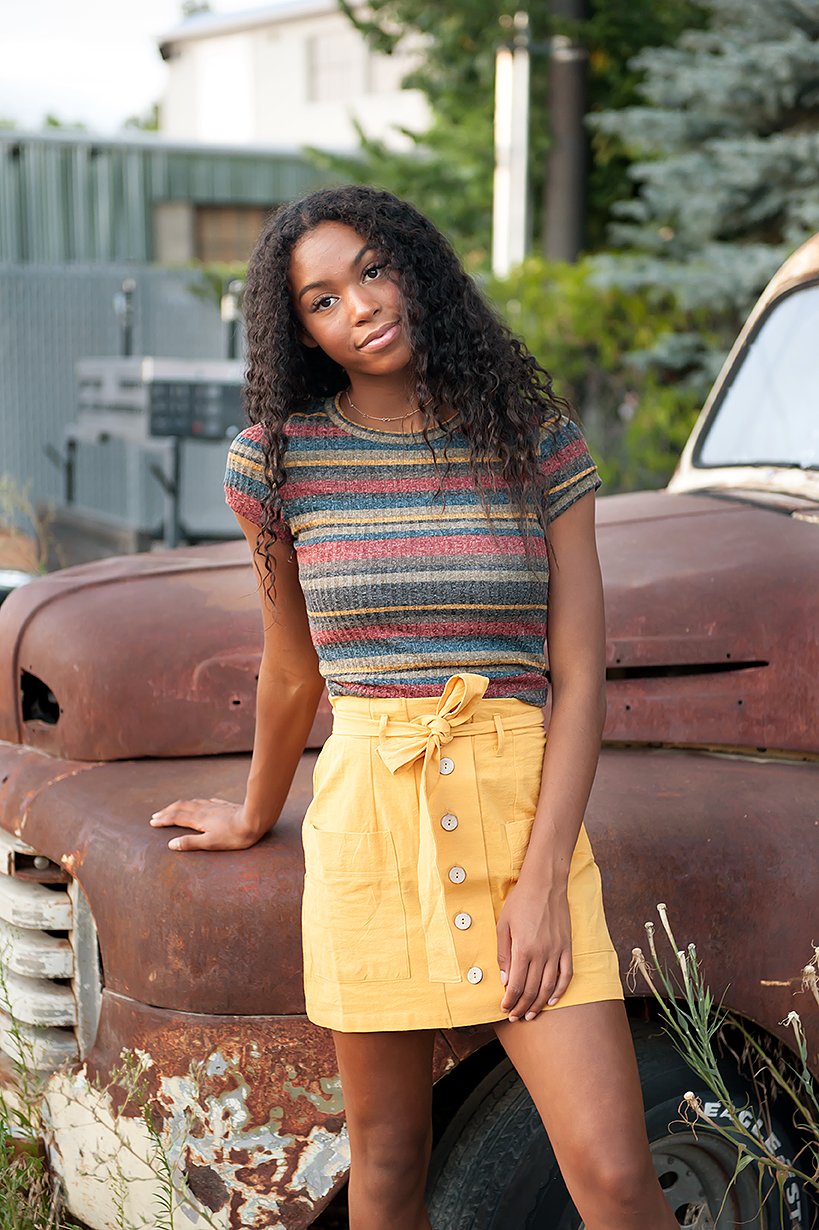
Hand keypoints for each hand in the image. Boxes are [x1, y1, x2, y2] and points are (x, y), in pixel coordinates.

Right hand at [149, 798, 265, 851]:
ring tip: (173, 808)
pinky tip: (200, 803)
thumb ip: (191, 843)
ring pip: (192, 802)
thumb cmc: (234, 835)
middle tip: (156, 815)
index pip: (176, 818)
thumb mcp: (211, 843)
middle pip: (181, 807)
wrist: (255, 819)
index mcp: (198, 819)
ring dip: (180, 806)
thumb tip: (171, 844)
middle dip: (167, 811)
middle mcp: (204, 809)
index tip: (153, 822)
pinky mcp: (224, 805)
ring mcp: (214, 806)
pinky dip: (197, 802)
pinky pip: (206, 801)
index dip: (163, 820)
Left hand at [496, 879, 572, 1021]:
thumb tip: (504, 979)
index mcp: (523, 949)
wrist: (545, 884)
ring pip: (548, 986)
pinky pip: (566, 975)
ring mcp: (557, 951)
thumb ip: (503, 954)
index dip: (509, 1001)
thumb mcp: (503, 925)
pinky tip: (553, 1000)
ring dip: (539, 1004)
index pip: (516, 985)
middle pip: (531, 990)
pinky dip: (560, 990)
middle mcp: (541, 954)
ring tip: (531, 1014)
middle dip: (522, 1007)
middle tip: (515, 1016)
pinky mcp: (567, 947)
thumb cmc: (521, 902)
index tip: (504, 1009)